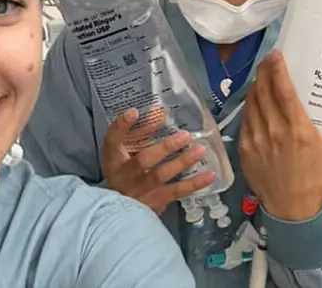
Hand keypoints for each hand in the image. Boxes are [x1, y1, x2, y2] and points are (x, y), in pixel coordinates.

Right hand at [101, 108, 215, 213]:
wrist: (120, 210)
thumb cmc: (122, 172)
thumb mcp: (122, 152)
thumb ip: (139, 132)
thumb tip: (160, 111)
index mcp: (113, 158)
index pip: (112, 140)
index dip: (121, 125)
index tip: (133, 112)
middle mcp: (125, 174)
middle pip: (143, 159)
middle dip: (165, 147)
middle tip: (185, 135)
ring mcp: (141, 190)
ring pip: (161, 175)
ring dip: (182, 162)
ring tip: (199, 150)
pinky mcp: (156, 200)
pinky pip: (177, 191)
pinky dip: (194, 183)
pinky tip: (209, 175)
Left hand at [239, 50, 321, 221]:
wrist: (292, 210)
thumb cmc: (318, 182)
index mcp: (298, 130)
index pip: (282, 91)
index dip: (277, 69)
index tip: (276, 55)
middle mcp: (274, 131)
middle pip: (263, 91)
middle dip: (264, 71)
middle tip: (269, 61)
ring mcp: (256, 139)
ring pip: (251, 103)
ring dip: (255, 87)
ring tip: (262, 77)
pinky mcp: (245, 148)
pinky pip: (245, 119)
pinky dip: (249, 106)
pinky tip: (255, 101)